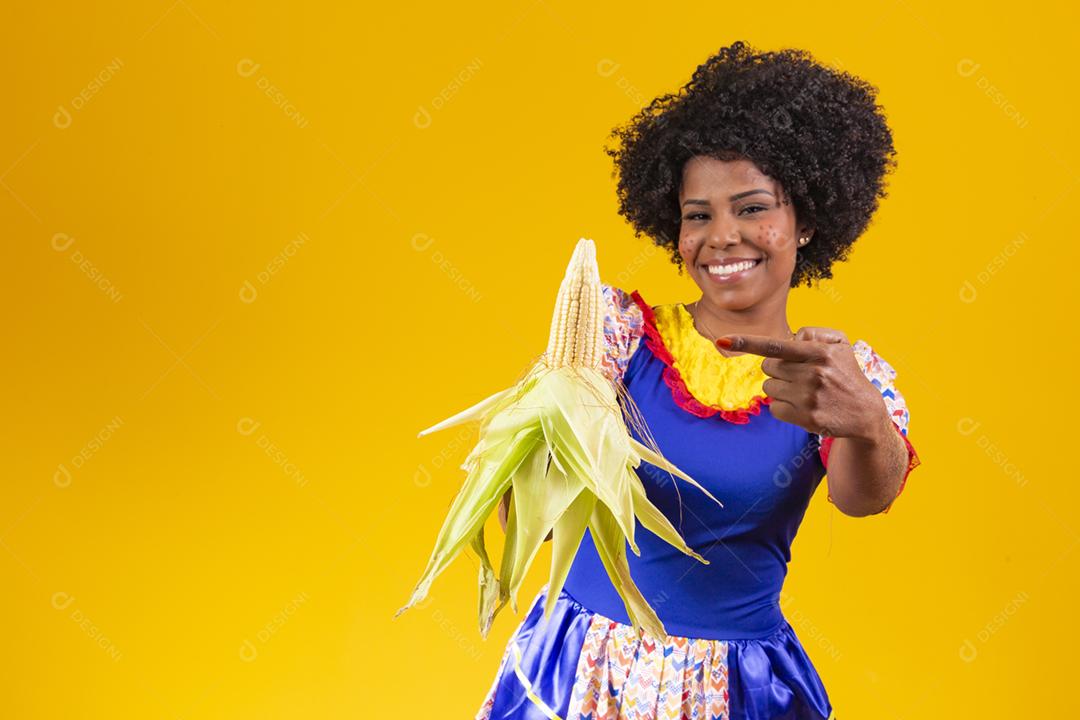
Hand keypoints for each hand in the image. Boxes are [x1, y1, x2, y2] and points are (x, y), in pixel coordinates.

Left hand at [716, 327, 889, 441]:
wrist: (865, 412)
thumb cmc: (845, 373)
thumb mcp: (839, 344)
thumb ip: (813, 333)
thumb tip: (790, 338)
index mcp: (818, 352)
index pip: (775, 345)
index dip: (746, 342)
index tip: (722, 340)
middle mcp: (813, 374)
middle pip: (768, 368)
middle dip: (778, 370)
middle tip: (801, 375)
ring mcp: (809, 397)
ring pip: (769, 388)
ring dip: (781, 389)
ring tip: (805, 392)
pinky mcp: (806, 418)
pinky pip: (775, 409)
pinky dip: (784, 408)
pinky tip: (803, 407)